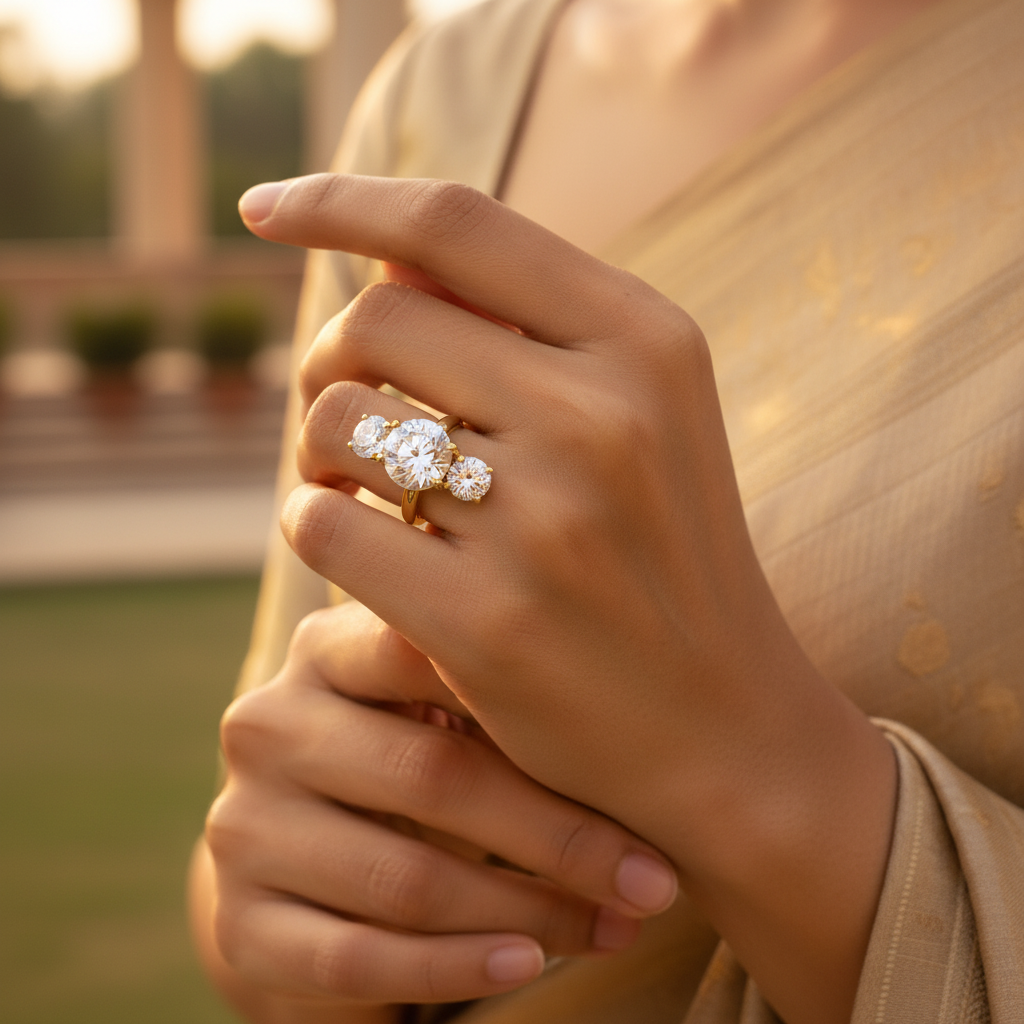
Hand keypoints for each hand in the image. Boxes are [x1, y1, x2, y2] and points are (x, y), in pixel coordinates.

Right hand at [204, 600, 678, 1010]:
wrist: (313, 865)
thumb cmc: (413, 763)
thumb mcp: (442, 712)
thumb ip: (496, 688)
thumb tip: (636, 710)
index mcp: (324, 652)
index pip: (423, 650)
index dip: (533, 699)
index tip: (632, 748)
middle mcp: (269, 724)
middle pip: (431, 774)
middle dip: (560, 834)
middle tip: (654, 878)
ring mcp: (244, 825)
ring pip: (405, 878)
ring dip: (529, 910)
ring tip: (617, 924)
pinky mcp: (244, 924)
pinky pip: (359, 958)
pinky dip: (458, 967)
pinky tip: (529, 961)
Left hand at [239, 173, 896, 1023]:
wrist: (722, 726)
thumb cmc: (661, 558)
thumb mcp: (642, 415)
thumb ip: (528, 326)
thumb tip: (383, 263)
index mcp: (647, 341)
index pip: (455, 223)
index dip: (340, 201)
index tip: (262, 208)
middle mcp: (604, 415)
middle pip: (376, 321)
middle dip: (329, 362)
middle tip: (343, 418)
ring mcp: (548, 523)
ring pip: (335, 422)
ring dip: (319, 453)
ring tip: (355, 491)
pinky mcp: (487, 624)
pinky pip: (322, 528)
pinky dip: (316, 528)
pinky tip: (356, 553)